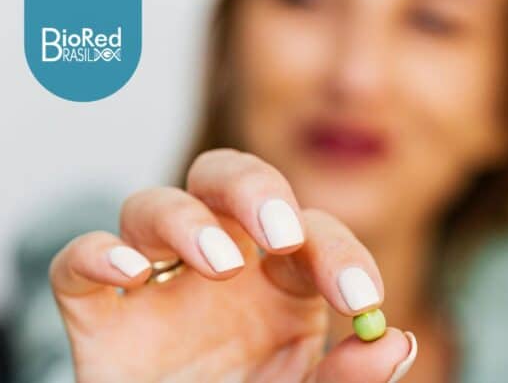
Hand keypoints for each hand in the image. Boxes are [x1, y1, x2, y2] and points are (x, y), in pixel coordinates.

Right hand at [49, 149, 415, 381]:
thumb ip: (348, 374)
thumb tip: (393, 339)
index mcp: (279, 277)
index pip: (312, 231)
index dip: (339, 255)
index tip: (360, 300)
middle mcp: (219, 260)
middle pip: (229, 179)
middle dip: (254, 190)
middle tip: (280, 233)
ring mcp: (157, 280)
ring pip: (154, 206)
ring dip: (185, 222)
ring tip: (220, 264)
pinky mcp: (99, 309)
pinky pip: (79, 260)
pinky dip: (97, 256)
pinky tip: (129, 274)